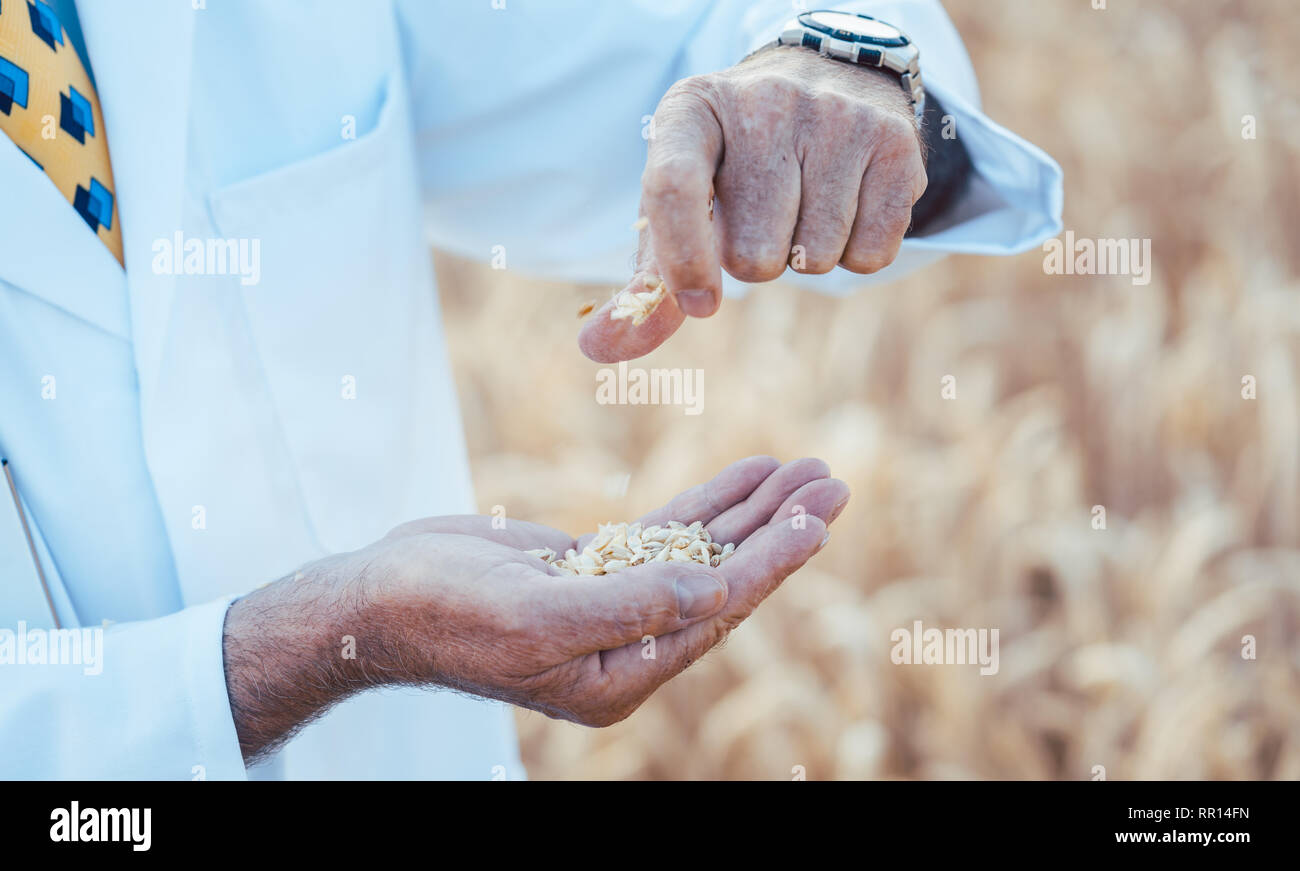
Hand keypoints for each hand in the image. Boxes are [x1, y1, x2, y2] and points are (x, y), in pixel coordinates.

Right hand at [222, 456, 848, 759]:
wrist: (380, 594)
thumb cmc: (443, 613)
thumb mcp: (535, 616)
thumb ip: (629, 606)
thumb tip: (714, 591)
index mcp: (620, 676)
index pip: (715, 612)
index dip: (771, 563)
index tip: (817, 519)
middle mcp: (627, 646)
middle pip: (725, 581)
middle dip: (779, 531)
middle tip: (832, 482)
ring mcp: (614, 605)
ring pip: (704, 554)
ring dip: (754, 513)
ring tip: (807, 471)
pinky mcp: (597, 570)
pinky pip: (668, 534)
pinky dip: (709, 505)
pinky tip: (748, 475)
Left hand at [580, 44, 926, 362]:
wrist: (826, 82)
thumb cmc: (734, 163)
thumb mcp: (682, 203)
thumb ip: (645, 284)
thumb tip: (599, 348)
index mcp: (691, 112)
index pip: (674, 188)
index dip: (683, 260)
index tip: (699, 304)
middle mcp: (765, 104)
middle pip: (755, 251)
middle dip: (756, 258)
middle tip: (763, 214)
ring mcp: (837, 118)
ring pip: (815, 257)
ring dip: (806, 256)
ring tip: (804, 203)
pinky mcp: (896, 144)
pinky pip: (870, 255)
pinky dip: (855, 253)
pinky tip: (845, 205)